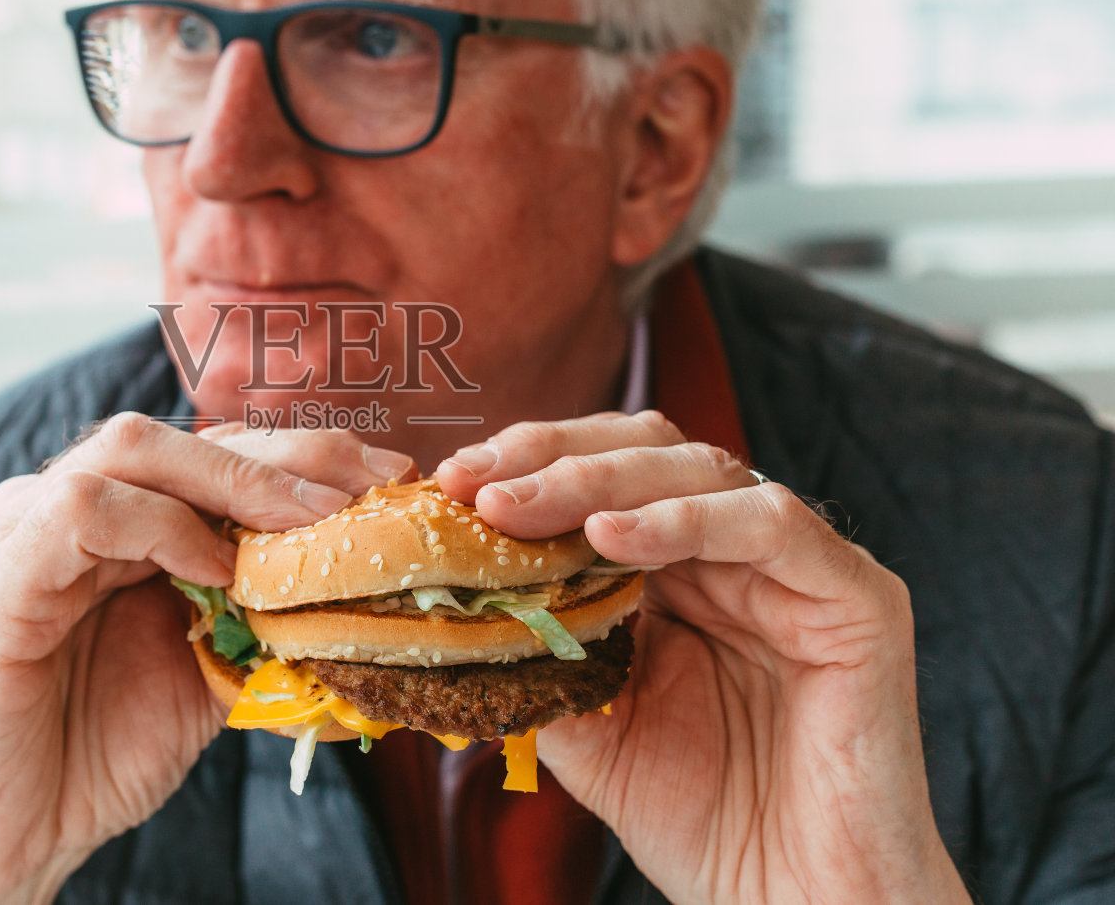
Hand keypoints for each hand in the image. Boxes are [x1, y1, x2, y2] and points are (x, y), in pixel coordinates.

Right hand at [0, 414, 412, 904]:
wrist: (2, 840)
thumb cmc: (89, 756)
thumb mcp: (201, 670)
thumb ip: (252, 611)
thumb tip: (351, 578)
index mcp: (108, 524)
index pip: (206, 453)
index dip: (299, 456)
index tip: (386, 477)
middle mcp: (60, 509)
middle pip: (178, 436)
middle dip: (283, 455)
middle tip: (363, 488)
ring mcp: (19, 533)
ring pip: (130, 449)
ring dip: (233, 480)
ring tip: (306, 521)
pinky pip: (80, 511)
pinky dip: (158, 525)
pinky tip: (212, 566)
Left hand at [436, 411, 969, 904]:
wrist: (790, 902)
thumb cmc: (702, 819)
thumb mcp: (588, 722)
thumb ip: (540, 649)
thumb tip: (455, 595)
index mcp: (683, 570)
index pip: (605, 477)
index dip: (529, 465)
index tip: (452, 482)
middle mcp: (740, 552)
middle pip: (648, 451)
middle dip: (551, 457)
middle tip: (476, 484)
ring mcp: (800, 568)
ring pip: (701, 470)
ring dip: (597, 480)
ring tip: (519, 507)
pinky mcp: (857, 596)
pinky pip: (769, 524)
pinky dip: (684, 519)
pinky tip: (610, 537)